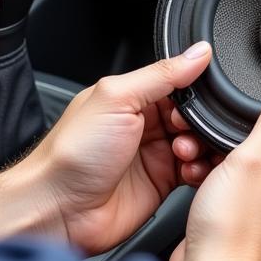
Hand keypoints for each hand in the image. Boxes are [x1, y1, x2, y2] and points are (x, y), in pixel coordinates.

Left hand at [31, 42, 216, 255]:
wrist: (59, 207)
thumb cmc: (73, 152)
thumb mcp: (117, 99)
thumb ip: (160, 75)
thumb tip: (197, 53)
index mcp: (131, 96)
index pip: (176, 84)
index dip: (193, 92)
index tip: (198, 102)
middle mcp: (143, 123)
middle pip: (191, 115)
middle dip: (199, 122)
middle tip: (186, 131)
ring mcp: (152, 154)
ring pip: (196, 143)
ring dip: (201, 147)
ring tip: (184, 154)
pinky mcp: (160, 184)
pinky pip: (194, 172)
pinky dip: (200, 171)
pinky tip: (191, 171)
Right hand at [168, 82, 260, 260]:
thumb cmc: (232, 236)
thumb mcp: (250, 162)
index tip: (257, 127)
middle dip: (247, 157)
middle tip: (224, 155)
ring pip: (259, 194)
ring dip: (232, 182)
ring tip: (211, 180)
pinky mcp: (259, 254)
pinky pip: (245, 218)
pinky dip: (226, 208)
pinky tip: (208, 204)